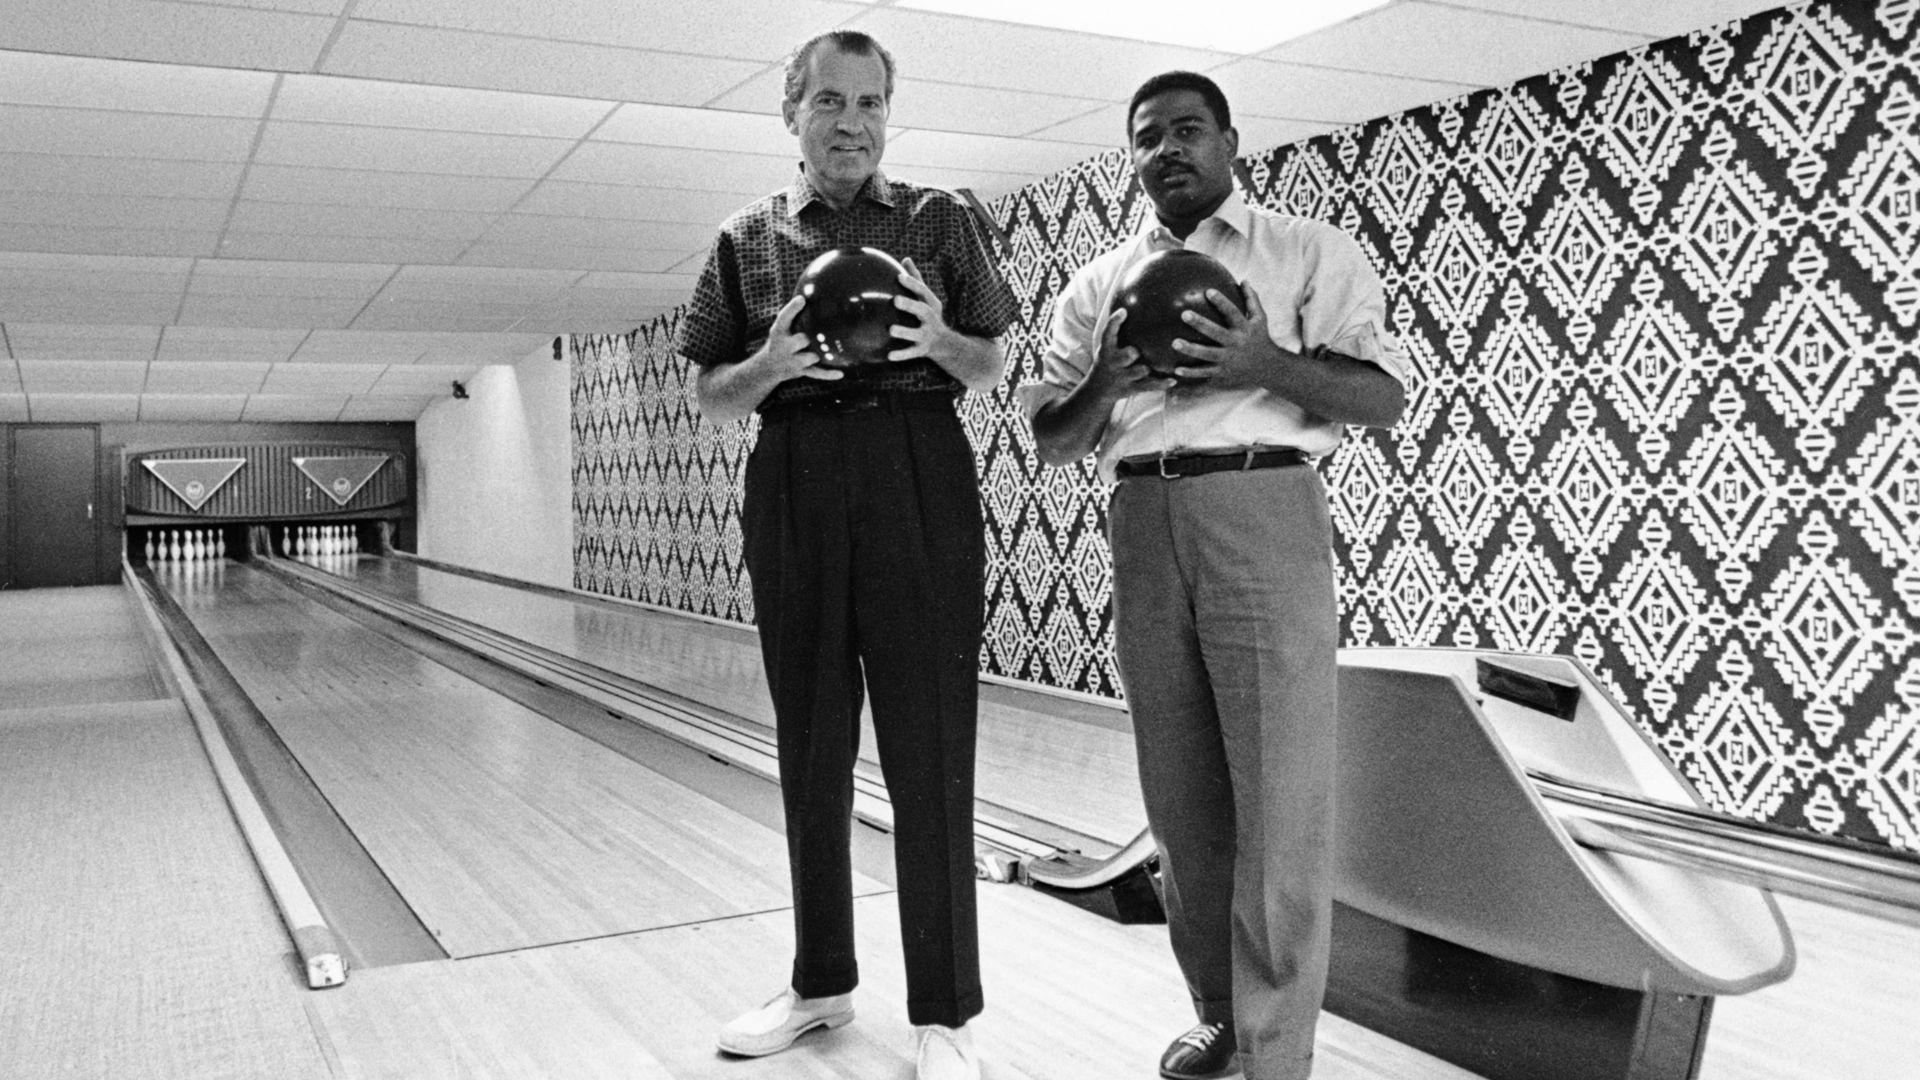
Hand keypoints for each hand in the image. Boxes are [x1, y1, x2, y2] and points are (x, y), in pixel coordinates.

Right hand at [760, 293, 841, 380]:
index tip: (801, 299)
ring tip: (831, 349)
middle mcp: (784, 346)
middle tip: (815, 332)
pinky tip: (841, 374)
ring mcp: (793, 360)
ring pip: (810, 358)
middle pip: (799, 340)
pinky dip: (828, 374)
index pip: (783, 318)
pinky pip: (816, 374)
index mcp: (779, 331)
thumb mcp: (782, 325)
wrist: (770, 366)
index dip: (792, 309)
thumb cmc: (783, 338)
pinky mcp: (801, 371)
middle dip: (807, 338)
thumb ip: (794, 313)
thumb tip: (811, 292)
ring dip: (819, 354)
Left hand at [888, 257, 951, 361]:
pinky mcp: (924, 350)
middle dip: (911, 305)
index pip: (923, 291)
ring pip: (918, 334)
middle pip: (923, 311)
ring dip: (905, 332)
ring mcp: (928, 335)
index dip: (912, 284)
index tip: (900, 277)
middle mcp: (932, 319)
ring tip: (891, 329)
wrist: (946, 344)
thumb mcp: (927, 298)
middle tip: (895, 300)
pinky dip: (902, 355)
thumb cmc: (930, 315)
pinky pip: (912, 353)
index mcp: (931, 304)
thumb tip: (906, 258)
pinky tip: (889, 356)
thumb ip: (917, 280)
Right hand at [1089, 308, 1175, 397]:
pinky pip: (1148, 386)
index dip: (1114, 322)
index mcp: (1106, 350)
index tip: (1123, 311)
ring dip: (1150, 367)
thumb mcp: (1107, 346)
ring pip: (1140, 371)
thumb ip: (1118, 329)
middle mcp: (1113, 363)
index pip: (1107, 334)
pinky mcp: (1131, 389)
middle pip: (1124, 356)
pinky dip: (1161, 384)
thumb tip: (1131, 305)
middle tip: (1138, 349)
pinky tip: (1174, 380)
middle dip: (1131, 353)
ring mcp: (1122, 377)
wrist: (1097, 390)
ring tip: (1169, 365)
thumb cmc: (1108, 360)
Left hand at [1168, 280, 1284, 389]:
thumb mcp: (1260, 318)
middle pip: (1216, 333)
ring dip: (1191, 349)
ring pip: (1207, 354)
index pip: (1233, 313)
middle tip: (1184, 314)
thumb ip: (1251, 299)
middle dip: (1201, 324)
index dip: (1222, 302)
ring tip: (1174, 343)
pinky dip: (1191, 373)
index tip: (1209, 291)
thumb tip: (1243, 280)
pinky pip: (1205, 373)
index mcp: (1244, 328)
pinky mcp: (1222, 372)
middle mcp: (1236, 343)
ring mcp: (1228, 359)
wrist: (1266, 367)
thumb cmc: (1259, 337)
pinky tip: (1176, 370)